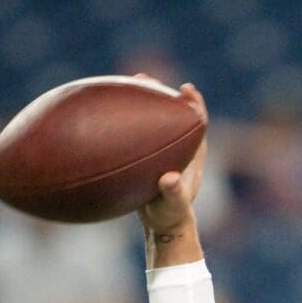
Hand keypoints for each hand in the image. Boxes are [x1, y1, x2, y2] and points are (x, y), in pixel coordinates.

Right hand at [136, 81, 208, 233]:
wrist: (161, 224)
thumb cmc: (171, 215)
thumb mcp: (173, 206)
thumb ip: (174, 193)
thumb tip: (169, 178)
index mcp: (192, 153)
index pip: (198, 121)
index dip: (194, 103)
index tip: (185, 89)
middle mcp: (178, 146)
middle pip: (173, 112)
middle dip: (161, 92)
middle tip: (144, 78)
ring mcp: (161, 149)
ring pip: (153, 118)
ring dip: (142, 100)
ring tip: (126, 83)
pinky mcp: (145, 154)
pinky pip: (135, 132)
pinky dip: (123, 120)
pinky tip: (103, 113)